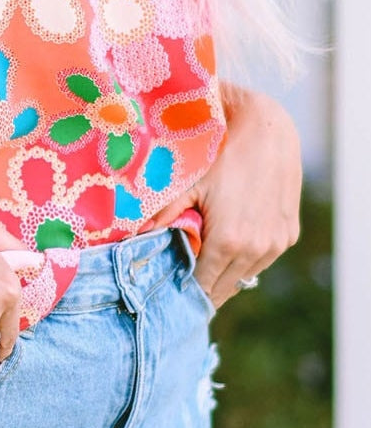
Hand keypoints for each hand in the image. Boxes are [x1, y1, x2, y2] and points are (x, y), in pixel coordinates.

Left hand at [145, 82, 301, 307]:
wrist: (267, 133)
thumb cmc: (222, 156)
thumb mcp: (190, 184)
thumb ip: (166, 214)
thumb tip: (138, 235)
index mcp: (227, 242)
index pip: (203, 285)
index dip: (186, 291)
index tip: (171, 293)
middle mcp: (256, 250)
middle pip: (225, 288)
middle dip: (203, 288)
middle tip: (183, 286)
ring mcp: (276, 244)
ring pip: (246, 277)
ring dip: (226, 276)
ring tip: (205, 270)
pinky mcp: (289, 235)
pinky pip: (263, 260)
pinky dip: (246, 261)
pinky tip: (230, 250)